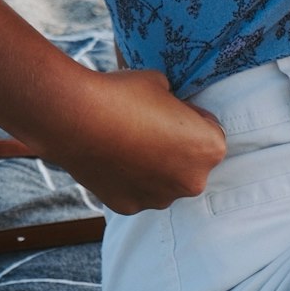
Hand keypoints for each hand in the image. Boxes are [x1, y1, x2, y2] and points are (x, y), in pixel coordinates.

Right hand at [40, 66, 226, 214]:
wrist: (78, 117)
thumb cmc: (125, 94)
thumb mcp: (162, 83)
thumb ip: (176, 104)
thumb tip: (170, 108)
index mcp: (210, 149)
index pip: (211, 130)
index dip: (191, 115)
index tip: (171, 108)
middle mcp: (191, 182)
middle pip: (191, 161)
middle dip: (177, 146)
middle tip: (149, 125)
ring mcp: (159, 199)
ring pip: (165, 180)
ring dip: (154, 165)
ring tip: (128, 139)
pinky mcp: (130, 207)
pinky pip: (138, 190)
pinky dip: (130, 177)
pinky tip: (113, 156)